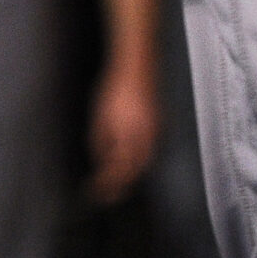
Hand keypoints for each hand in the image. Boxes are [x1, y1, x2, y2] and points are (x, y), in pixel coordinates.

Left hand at [86, 58, 160, 203]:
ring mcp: (158, 131)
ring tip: (115, 181)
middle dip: (121, 185)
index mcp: (131, 136)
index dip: (107, 185)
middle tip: (105, 193)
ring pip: (146, 162)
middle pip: (136, 172)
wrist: (138, 64)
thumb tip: (101, 163)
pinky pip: (151, 150)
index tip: (95, 192)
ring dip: (131, 173)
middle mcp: (149, 137)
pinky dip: (139, 159)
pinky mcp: (161, 125)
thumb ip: (101, 143)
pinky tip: (129, 159)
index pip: (120, 171)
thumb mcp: (101, 117)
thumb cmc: (115, 89)